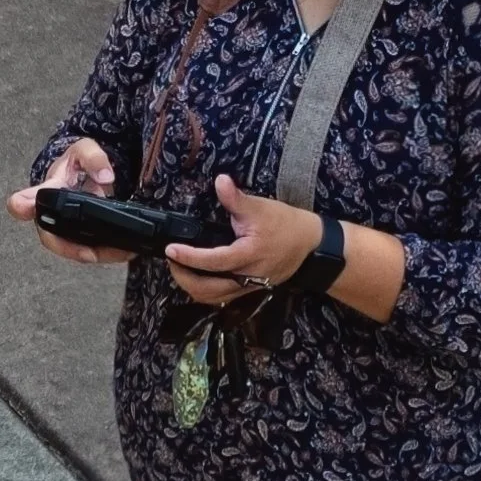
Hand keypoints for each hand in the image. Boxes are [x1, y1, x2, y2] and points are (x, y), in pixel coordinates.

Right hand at [6, 137, 131, 263]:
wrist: (83, 173)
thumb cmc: (75, 164)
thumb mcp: (85, 150)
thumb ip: (94, 158)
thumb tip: (105, 177)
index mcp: (47, 190)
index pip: (25, 199)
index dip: (23, 206)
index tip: (26, 209)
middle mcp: (50, 214)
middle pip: (49, 238)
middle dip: (69, 248)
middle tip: (90, 254)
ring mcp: (63, 228)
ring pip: (71, 249)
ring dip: (94, 254)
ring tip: (118, 253)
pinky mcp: (78, 235)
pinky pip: (87, 249)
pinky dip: (105, 252)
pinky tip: (123, 251)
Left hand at [166, 174, 320, 304]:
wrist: (310, 245)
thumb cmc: (286, 225)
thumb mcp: (260, 207)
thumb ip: (236, 198)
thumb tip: (220, 181)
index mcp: (248, 256)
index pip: (212, 262)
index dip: (188, 257)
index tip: (171, 249)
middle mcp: (246, 277)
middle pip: (206, 290)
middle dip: (183, 277)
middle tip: (172, 261)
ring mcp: (248, 287)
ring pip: (212, 298)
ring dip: (192, 287)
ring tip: (181, 268)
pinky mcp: (249, 290)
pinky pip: (221, 297)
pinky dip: (205, 290)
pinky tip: (198, 276)